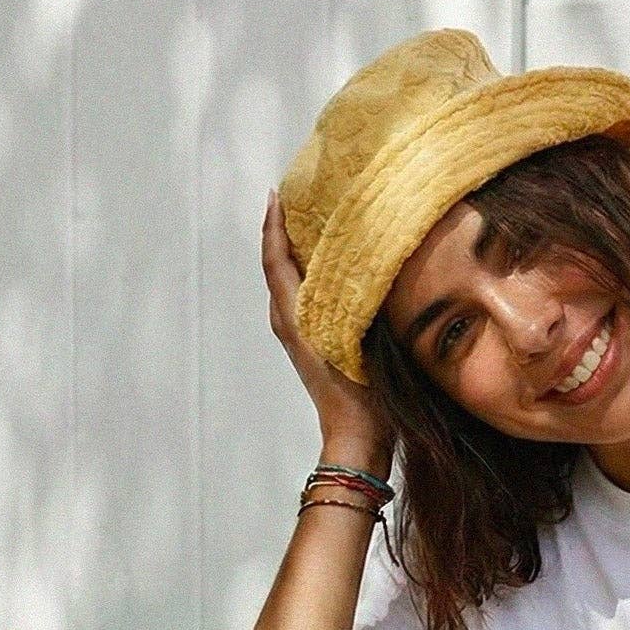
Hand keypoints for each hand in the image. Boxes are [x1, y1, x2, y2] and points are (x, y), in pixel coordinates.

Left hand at [262, 190, 392, 453]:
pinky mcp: (313, 342)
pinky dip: (312, 272)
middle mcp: (288, 320)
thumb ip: (343, 297)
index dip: (273, 225)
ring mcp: (299, 333)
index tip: (278, 193)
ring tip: (319, 220)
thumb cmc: (356, 393)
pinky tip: (337, 263)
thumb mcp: (347, 338)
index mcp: (291, 315)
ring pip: (291, 280)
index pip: (274, 259)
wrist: (356, 436)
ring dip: (299, 249)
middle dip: (285, 229)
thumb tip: (345, 253)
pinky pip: (305, 295)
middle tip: (302, 195)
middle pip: (278, 264)